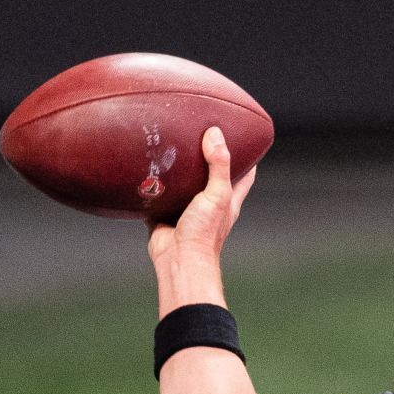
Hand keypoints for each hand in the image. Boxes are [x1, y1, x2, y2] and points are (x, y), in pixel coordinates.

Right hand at [147, 127, 255, 268]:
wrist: (178, 258)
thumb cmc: (204, 233)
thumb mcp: (217, 194)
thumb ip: (219, 165)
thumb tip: (215, 134)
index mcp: (227, 199)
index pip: (244, 175)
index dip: (247, 157)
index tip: (242, 138)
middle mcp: (209, 203)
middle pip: (212, 176)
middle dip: (208, 158)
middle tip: (199, 136)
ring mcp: (187, 209)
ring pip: (184, 184)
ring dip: (179, 170)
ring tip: (171, 146)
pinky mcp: (165, 214)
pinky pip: (159, 195)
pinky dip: (155, 184)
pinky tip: (146, 169)